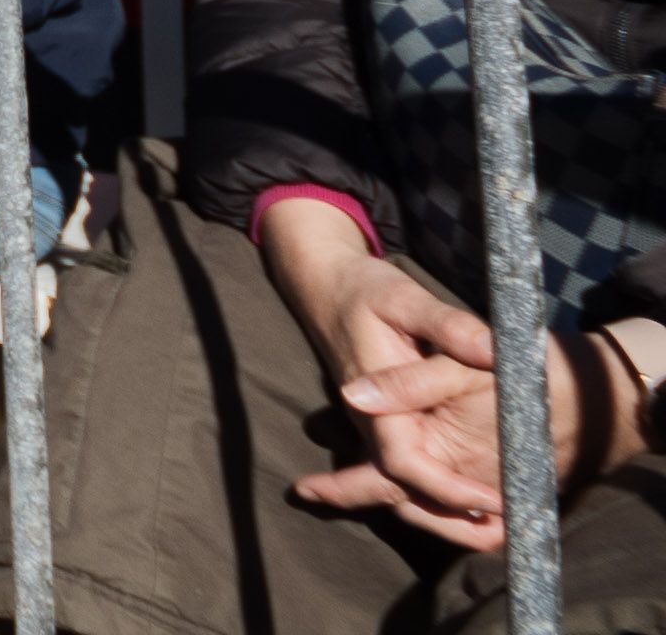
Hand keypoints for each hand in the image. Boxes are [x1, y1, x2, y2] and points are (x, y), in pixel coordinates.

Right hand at [267, 202, 641, 543]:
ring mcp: (374, 424)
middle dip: (445, 522)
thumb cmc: (366, 290)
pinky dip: (433, 493)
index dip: (447, 488)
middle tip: (498, 540)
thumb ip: (450, 326)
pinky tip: (470, 506)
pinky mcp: (384, 421)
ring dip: (442, 515)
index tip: (494, 498)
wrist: (326, 284)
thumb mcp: (407, 299)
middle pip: (398, 490)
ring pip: (399, 485)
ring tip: (493, 535)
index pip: (404, 463)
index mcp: (374, 400)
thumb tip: (492, 351)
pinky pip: (403, 468)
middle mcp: (370, 421)